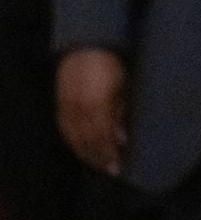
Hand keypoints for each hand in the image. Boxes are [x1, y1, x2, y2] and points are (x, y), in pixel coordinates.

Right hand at [56, 48, 127, 175]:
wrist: (86, 48)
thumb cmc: (112, 65)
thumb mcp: (123, 87)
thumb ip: (121, 112)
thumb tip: (122, 138)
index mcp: (97, 105)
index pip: (103, 137)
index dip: (110, 153)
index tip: (119, 166)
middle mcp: (79, 110)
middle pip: (89, 142)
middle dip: (100, 158)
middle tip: (112, 170)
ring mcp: (66, 109)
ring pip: (75, 139)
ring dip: (87, 154)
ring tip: (99, 164)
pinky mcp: (59, 107)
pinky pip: (65, 131)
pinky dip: (74, 143)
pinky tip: (82, 150)